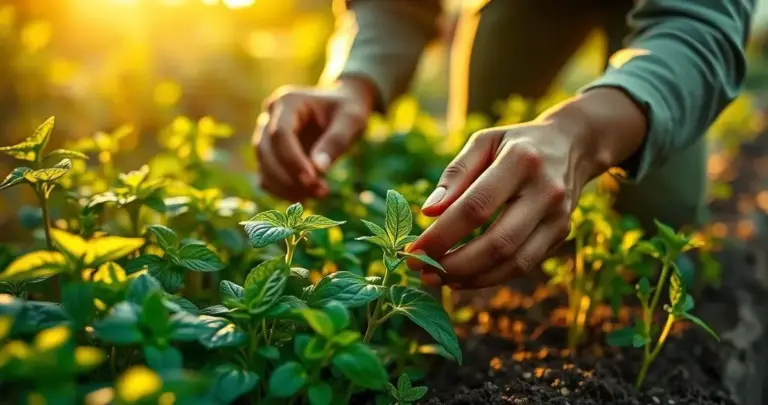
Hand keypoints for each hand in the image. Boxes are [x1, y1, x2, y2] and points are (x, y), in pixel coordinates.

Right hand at [253, 77, 376, 201]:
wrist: (341, 109)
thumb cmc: (347, 110)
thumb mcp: (351, 120)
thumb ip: (336, 141)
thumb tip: (319, 169)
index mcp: (288, 101)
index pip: (280, 133)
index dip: (293, 160)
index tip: (313, 181)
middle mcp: (270, 116)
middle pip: (266, 151)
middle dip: (290, 177)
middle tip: (321, 192)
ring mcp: (265, 135)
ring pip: (263, 166)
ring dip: (285, 187)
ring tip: (317, 195)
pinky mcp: (269, 154)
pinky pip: (266, 176)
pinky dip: (282, 190)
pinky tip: (305, 197)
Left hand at [407, 88, 647, 288]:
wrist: (572, 145)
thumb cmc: (515, 143)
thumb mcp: (483, 142)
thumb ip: (455, 175)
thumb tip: (428, 213)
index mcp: (521, 161)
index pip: (476, 207)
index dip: (442, 235)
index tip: (412, 250)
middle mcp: (546, 191)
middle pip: (498, 242)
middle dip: (454, 264)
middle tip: (421, 270)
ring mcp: (559, 217)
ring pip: (513, 263)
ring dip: (471, 278)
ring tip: (437, 278)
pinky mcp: (561, 234)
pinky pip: (523, 266)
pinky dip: (489, 277)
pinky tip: (461, 278)